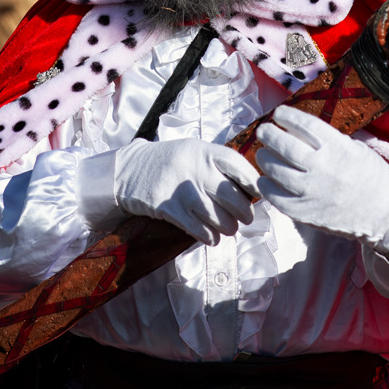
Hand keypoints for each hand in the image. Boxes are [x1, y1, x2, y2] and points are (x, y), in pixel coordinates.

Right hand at [114, 138, 259, 245]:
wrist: (129, 171)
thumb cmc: (171, 163)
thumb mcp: (195, 151)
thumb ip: (220, 165)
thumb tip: (252, 188)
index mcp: (204, 151)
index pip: (238, 166)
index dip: (253, 183)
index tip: (259, 193)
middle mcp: (196, 170)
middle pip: (234, 199)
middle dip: (244, 213)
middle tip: (244, 217)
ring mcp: (183, 191)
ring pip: (220, 220)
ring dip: (228, 228)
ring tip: (227, 227)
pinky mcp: (170, 211)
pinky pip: (201, 231)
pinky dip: (211, 237)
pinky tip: (211, 235)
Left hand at [255, 105, 388, 252]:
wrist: (385, 212)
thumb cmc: (371, 176)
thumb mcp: (354, 148)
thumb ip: (328, 140)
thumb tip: (295, 129)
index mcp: (339, 148)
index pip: (305, 125)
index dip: (287, 116)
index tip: (279, 113)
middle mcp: (324, 168)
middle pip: (285, 146)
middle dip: (269, 135)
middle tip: (264, 131)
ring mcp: (312, 192)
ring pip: (275, 170)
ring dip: (264, 158)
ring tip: (263, 154)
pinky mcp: (305, 213)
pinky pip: (275, 196)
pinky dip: (265, 185)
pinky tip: (265, 179)